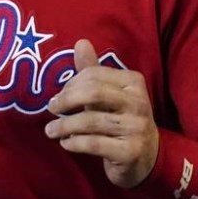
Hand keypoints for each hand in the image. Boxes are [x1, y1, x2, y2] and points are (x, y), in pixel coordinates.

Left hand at [44, 39, 158, 188]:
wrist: (147, 156)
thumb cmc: (121, 118)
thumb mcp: (109, 93)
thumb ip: (93, 70)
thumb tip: (81, 42)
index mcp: (133, 82)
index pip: (93, 75)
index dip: (70, 85)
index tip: (58, 97)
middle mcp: (139, 103)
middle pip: (93, 93)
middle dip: (65, 100)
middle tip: (51, 109)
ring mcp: (137, 128)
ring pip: (90, 121)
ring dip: (63, 125)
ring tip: (50, 130)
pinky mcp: (131, 152)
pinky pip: (94, 144)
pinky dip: (74, 142)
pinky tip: (65, 142)